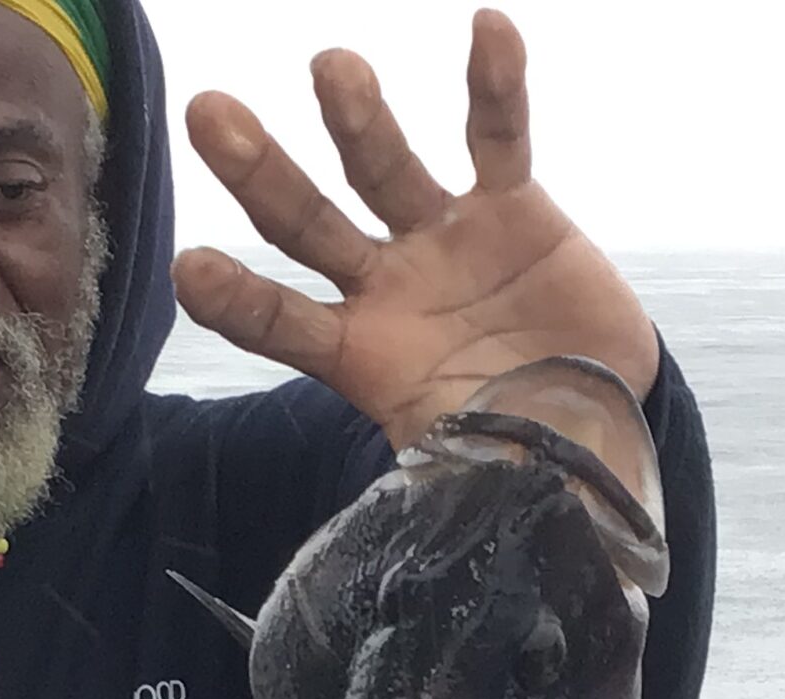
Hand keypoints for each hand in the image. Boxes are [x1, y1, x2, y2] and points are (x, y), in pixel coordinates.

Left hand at [175, 8, 660, 449]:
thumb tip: (409, 560)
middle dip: (259, 170)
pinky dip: (496, 87)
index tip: (189, 271)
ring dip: (356, 118)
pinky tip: (488, 29)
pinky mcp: (510, 206)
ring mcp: (441, 238)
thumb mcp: (454, 476)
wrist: (595, 420)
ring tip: (331, 68)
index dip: (239, 299)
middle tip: (209, 115)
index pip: (280, 322)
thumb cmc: (511, 448)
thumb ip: (424, 491)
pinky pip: (498, 139)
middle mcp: (385, 285)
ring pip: (384, 168)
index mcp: (357, 353)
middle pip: (307, 221)